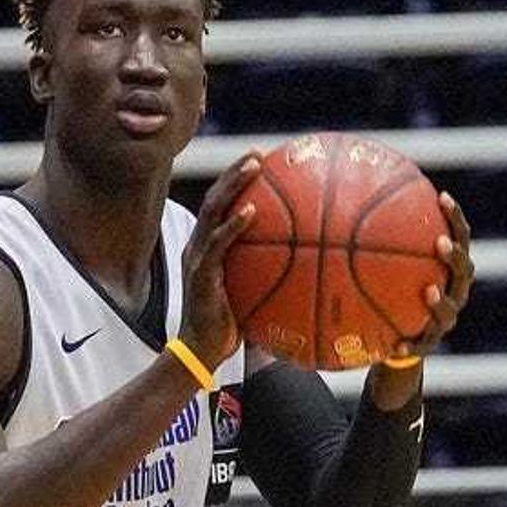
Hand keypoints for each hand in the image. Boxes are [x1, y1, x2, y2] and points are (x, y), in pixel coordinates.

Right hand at [178, 151, 260, 371]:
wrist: (202, 352)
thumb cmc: (229, 327)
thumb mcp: (251, 296)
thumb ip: (269, 277)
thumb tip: (309, 272)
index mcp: (208, 248)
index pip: (220, 206)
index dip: (236, 182)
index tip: (261, 163)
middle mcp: (199, 246)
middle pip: (215, 197)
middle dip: (235, 172)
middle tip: (259, 154)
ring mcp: (197, 258)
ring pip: (212, 210)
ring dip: (234, 185)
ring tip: (255, 166)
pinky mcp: (200, 274)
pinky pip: (217, 244)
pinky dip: (233, 225)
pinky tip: (252, 211)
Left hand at [389, 192, 474, 360]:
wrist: (399, 342)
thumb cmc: (392, 295)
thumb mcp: (385, 269)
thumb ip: (375, 243)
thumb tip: (343, 206)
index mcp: (448, 269)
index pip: (458, 237)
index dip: (454, 218)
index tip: (441, 197)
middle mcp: (455, 291)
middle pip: (464, 270)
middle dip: (454, 255)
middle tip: (439, 243)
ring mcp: (445, 320)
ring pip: (449, 311)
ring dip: (440, 301)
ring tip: (429, 291)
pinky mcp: (429, 345)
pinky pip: (420, 346)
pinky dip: (410, 346)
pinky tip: (397, 348)